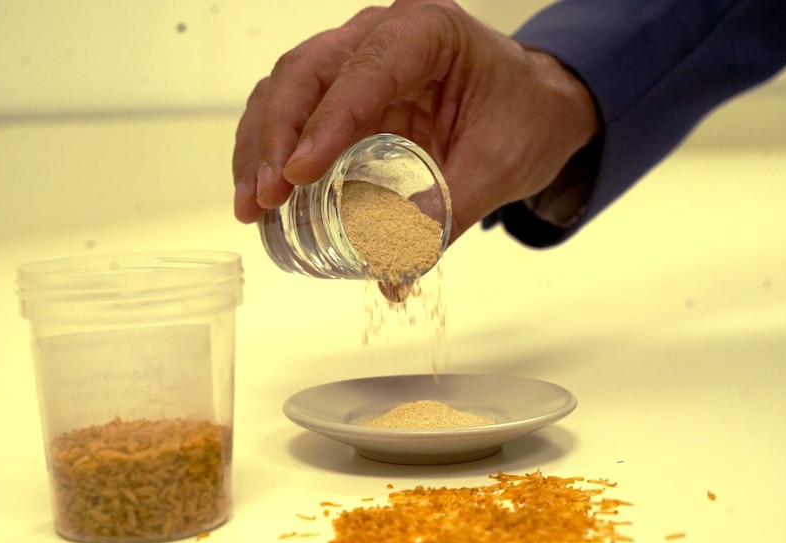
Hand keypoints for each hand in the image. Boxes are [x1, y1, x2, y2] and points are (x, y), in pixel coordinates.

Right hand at [233, 0, 598, 243]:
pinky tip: (261, 197)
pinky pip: (292, 116)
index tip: (300, 174)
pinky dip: (269, 155)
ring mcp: (354, 63)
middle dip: (275, 137)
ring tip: (250, 206)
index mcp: (426, 33)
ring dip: (259, 148)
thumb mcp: (500, 164)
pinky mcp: (343, 97)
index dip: (325, 122)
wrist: (534, 107)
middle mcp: (380, 36)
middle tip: (266, 197)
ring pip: (284, 90)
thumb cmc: (524, 116)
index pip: (364, 70)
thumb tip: (393, 268)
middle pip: (305, 73)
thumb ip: (449, 211)